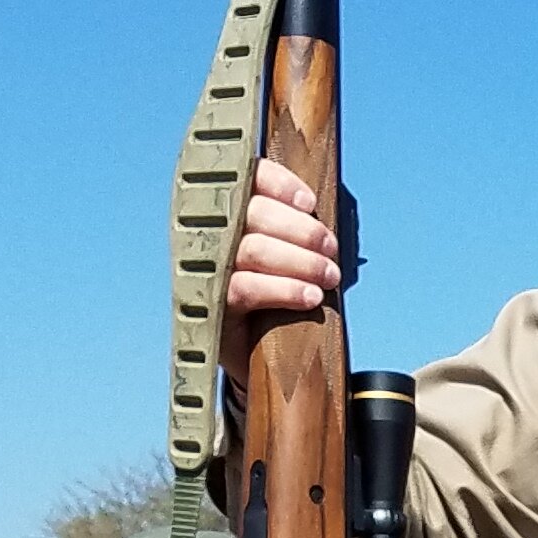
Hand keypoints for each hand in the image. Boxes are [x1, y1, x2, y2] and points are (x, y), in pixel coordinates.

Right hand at [222, 158, 342, 371]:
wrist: (260, 357)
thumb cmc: (277, 298)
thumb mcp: (288, 256)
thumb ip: (296, 229)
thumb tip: (324, 213)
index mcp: (230, 213)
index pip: (246, 179)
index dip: (279, 184)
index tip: (310, 203)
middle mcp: (211, 236)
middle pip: (252, 212)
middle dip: (301, 230)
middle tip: (330, 248)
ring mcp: (208, 271)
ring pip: (253, 249)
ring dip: (301, 261)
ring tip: (328, 276)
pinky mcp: (212, 306)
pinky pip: (247, 288)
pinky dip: (285, 289)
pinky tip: (310, 297)